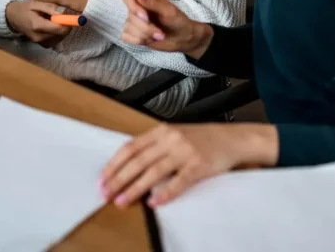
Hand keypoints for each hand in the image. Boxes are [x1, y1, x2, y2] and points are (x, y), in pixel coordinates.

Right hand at [5, 0, 72, 47]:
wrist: (13, 18)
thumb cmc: (25, 8)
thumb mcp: (36, 3)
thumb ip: (50, 7)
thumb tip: (64, 13)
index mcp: (37, 26)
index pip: (60, 29)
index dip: (69, 23)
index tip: (72, 16)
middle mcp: (40, 37)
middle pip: (62, 34)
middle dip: (65, 24)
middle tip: (59, 16)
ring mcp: (41, 43)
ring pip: (61, 37)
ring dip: (61, 29)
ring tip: (53, 20)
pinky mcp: (43, 45)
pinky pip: (56, 40)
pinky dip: (57, 33)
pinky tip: (51, 26)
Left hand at [99, 123, 278, 207]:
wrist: (231, 138)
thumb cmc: (201, 139)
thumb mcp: (175, 135)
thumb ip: (154, 146)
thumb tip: (128, 167)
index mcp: (161, 131)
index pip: (131, 147)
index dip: (114, 164)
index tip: (102, 179)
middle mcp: (170, 139)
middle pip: (138, 161)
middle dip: (119, 179)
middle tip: (105, 194)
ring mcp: (185, 152)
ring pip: (154, 172)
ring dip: (135, 189)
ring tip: (122, 201)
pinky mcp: (198, 166)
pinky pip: (179, 182)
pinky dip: (165, 193)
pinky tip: (154, 203)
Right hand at [121, 0, 212, 57]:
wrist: (182, 38)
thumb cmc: (178, 21)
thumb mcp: (169, 11)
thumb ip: (153, 3)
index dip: (133, 6)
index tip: (145, 16)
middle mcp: (138, 6)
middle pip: (129, 15)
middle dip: (145, 27)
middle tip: (160, 32)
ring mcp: (134, 20)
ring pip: (128, 27)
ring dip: (145, 35)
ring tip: (159, 36)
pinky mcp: (133, 32)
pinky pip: (126, 36)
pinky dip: (138, 40)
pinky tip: (149, 40)